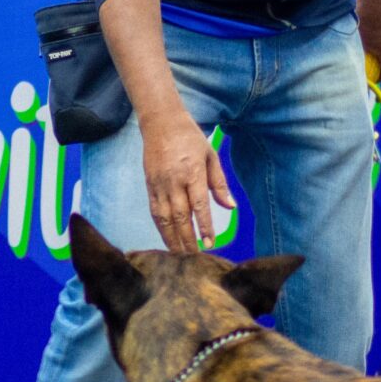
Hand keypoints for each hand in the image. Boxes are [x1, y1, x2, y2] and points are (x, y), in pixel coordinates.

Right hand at [142, 113, 235, 254]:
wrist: (161, 123)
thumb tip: (230, 207)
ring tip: (180, 256)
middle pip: (180, 217)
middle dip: (188, 240)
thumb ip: (219, 183)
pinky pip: (154, 212)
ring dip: (172, 239)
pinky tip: (167, 239)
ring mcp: (159, 185)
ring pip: (165, 218)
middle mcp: (174, 181)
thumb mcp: (211, 156)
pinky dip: (161, 228)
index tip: (210, 243)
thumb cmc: (190, 138)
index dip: (205, 226)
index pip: (199, 206)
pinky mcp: (150, 186)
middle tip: (195, 258)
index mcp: (192, 172)